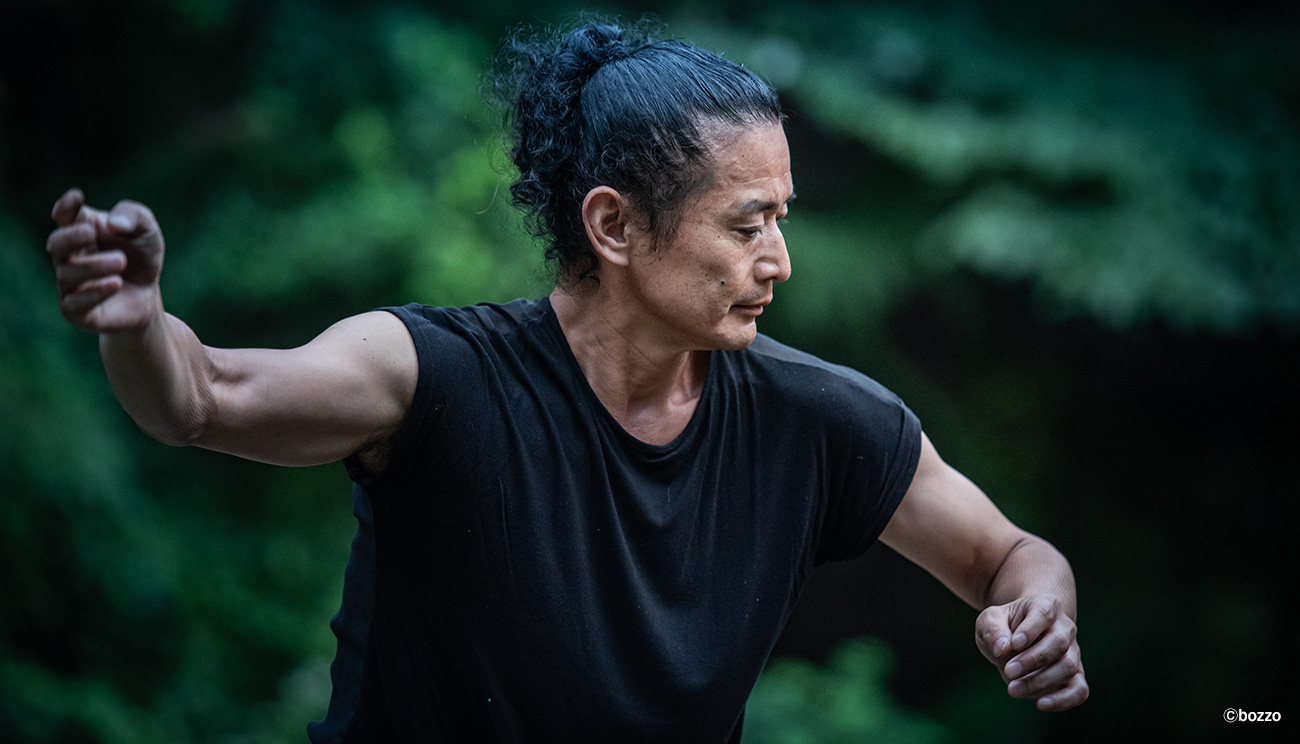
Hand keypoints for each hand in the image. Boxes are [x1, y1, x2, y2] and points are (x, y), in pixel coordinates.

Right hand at [47, 188, 164, 332]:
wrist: (148, 296)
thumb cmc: (142, 257)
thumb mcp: (147, 232)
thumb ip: (134, 217)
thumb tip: (113, 224)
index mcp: (81, 230)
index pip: (64, 216)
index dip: (65, 207)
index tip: (76, 198)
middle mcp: (68, 256)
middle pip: (56, 243)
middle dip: (70, 237)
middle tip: (90, 232)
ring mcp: (68, 283)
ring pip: (67, 273)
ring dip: (94, 266)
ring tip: (121, 261)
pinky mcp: (75, 310)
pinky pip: (74, 303)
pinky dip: (94, 292)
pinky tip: (116, 283)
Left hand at [975, 592, 1088, 710]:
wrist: (1018, 637)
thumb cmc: (1004, 626)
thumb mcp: (990, 620)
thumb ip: (992, 629)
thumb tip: (1002, 648)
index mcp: (1045, 606)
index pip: (1043, 614)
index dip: (1030, 630)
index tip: (1013, 644)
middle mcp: (1064, 628)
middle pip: (1058, 643)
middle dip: (1032, 660)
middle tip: (1008, 670)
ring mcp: (1072, 652)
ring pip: (1068, 667)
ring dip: (1040, 681)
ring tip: (1013, 689)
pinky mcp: (1074, 676)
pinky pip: (1080, 690)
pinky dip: (1064, 700)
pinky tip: (1041, 704)